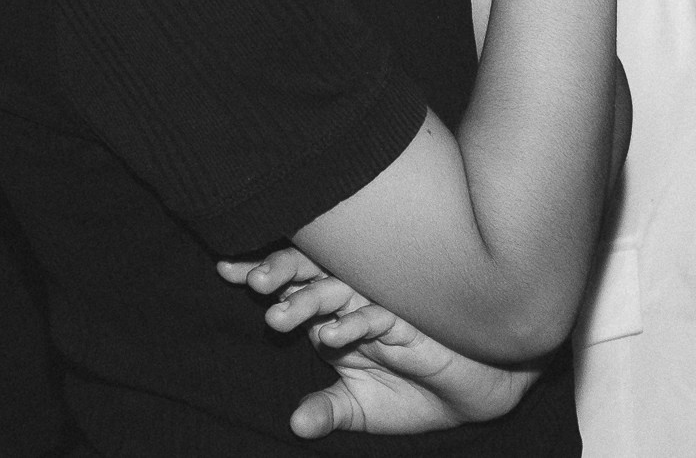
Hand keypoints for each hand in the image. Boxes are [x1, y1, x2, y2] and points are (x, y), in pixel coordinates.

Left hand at [218, 251, 537, 437]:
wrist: (470, 398)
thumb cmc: (413, 394)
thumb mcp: (363, 409)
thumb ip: (328, 411)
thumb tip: (296, 426)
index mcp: (334, 313)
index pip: (292, 285)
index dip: (261, 274)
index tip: (225, 269)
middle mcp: (355, 300)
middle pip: (311, 274)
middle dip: (280, 274)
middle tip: (252, 283)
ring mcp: (383, 304)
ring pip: (340, 288)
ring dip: (310, 300)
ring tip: (278, 318)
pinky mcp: (412, 317)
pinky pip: (379, 314)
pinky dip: (354, 323)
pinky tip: (331, 336)